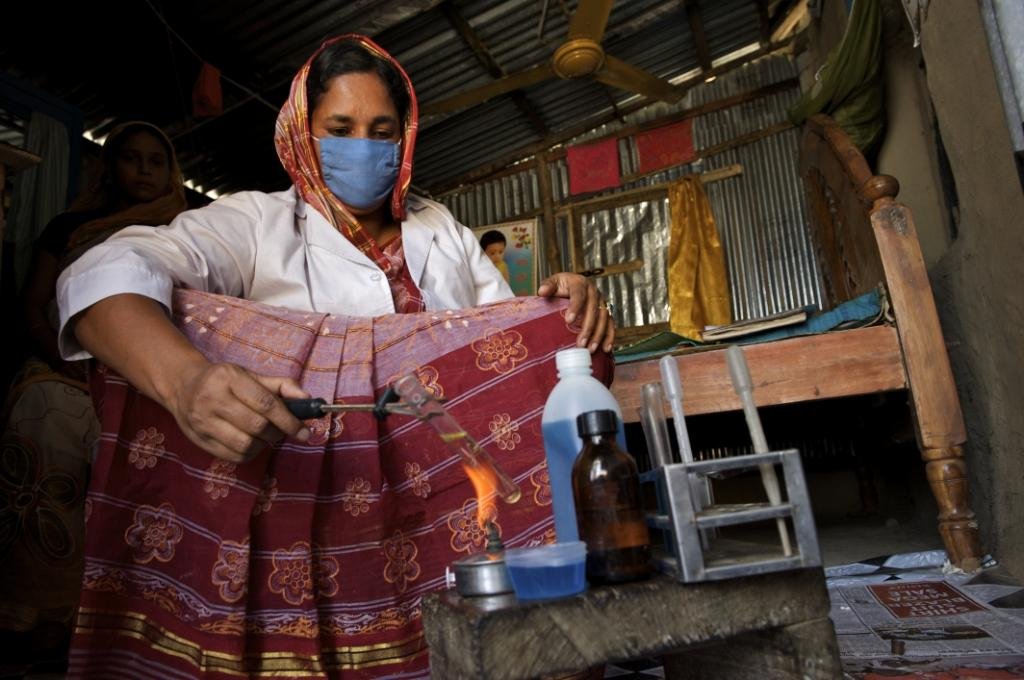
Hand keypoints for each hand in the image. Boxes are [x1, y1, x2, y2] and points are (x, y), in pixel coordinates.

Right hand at [168, 361, 311, 461]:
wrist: (183, 387)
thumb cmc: (225, 381)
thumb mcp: (251, 376)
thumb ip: (282, 385)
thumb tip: (308, 399)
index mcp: (229, 378)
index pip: (265, 403)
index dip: (289, 420)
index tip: (304, 432)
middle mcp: (213, 399)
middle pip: (257, 426)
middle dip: (277, 432)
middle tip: (282, 430)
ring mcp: (203, 422)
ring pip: (245, 444)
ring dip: (264, 444)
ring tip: (265, 435)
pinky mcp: (199, 440)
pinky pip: (234, 456)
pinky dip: (251, 453)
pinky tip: (251, 442)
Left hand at [537, 272, 614, 352]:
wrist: (571, 286)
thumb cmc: (561, 286)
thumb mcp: (553, 283)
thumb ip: (548, 286)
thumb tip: (542, 291)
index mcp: (580, 283)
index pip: (579, 294)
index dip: (575, 307)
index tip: (568, 321)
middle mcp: (594, 291)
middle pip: (593, 310)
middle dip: (587, 327)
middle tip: (580, 343)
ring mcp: (602, 302)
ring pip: (604, 318)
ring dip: (598, 335)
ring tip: (589, 349)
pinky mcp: (606, 311)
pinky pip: (611, 324)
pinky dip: (609, 337)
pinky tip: (605, 348)